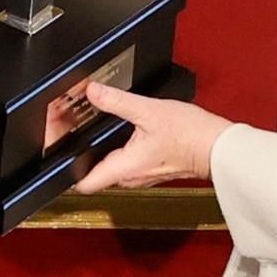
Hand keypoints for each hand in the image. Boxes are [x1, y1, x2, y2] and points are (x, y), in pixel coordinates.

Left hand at [71, 82, 231, 193]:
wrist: (219, 147)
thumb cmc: (190, 136)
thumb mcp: (149, 111)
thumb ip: (117, 102)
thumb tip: (93, 92)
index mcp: (123, 169)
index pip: (83, 184)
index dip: (66, 169)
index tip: (58, 151)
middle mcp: (130, 177)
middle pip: (94, 173)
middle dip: (81, 154)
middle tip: (72, 130)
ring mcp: (141, 174)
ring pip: (110, 167)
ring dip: (100, 150)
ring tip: (94, 126)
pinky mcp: (151, 167)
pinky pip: (125, 162)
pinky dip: (118, 148)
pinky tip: (121, 128)